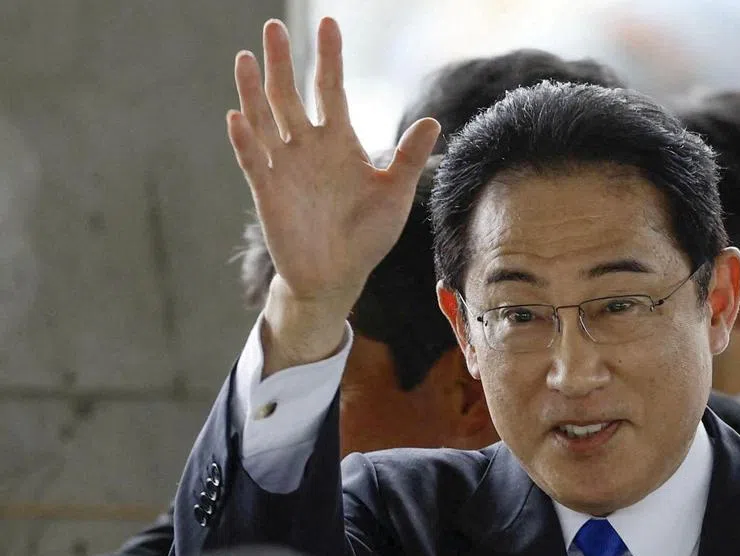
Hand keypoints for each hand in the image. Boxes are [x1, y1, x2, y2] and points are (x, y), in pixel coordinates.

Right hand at [226, 17, 439, 372]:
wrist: (339, 277)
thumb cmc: (367, 236)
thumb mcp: (395, 195)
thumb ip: (409, 158)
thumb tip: (432, 120)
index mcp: (339, 142)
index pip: (332, 90)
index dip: (329, 58)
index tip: (329, 23)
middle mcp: (307, 147)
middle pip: (290, 95)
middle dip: (282, 62)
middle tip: (274, 24)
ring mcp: (285, 167)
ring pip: (264, 119)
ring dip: (254, 90)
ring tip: (247, 57)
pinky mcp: (269, 192)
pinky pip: (254, 161)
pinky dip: (246, 140)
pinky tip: (237, 117)